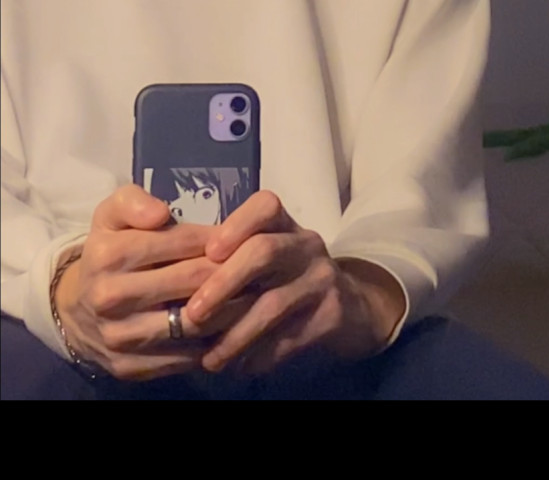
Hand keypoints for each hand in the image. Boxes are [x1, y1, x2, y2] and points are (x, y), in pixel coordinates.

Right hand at [54, 185, 254, 381]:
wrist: (77, 310)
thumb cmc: (108, 251)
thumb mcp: (111, 214)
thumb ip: (133, 201)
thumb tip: (160, 213)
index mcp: (109, 253)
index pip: (181, 242)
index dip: (217, 239)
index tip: (242, 238)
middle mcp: (110, 296)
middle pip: (191, 281)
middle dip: (231, 271)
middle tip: (258, 266)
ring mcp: (120, 336)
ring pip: (193, 323)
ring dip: (229, 310)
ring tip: (253, 295)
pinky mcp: (129, 367)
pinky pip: (184, 357)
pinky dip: (212, 342)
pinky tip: (229, 327)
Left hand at [185, 191, 406, 374]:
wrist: (350, 306)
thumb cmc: (288, 275)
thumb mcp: (267, 253)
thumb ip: (230, 256)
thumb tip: (172, 275)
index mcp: (284, 224)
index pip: (264, 207)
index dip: (236, 225)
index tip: (209, 250)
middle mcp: (305, 244)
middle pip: (264, 252)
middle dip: (223, 283)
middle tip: (192, 313)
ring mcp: (321, 279)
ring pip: (273, 303)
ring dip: (235, 334)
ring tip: (209, 358)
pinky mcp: (331, 316)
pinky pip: (289, 338)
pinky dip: (259, 356)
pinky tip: (238, 368)